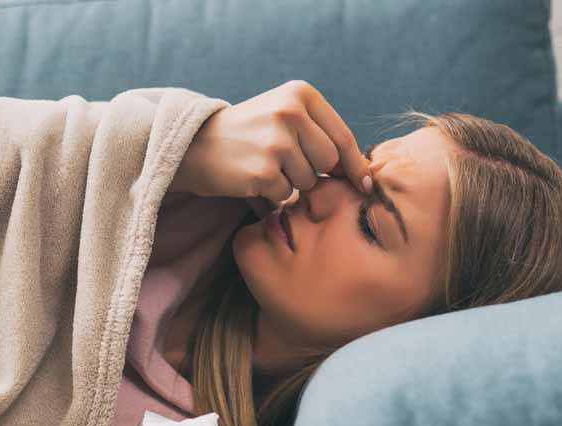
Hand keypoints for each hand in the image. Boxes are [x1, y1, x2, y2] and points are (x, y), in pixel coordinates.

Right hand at [171, 80, 372, 210]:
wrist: (194, 144)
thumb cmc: (247, 134)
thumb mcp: (284, 115)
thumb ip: (320, 134)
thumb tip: (367, 174)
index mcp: (300, 94)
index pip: (342, 136)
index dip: (355, 165)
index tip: (364, 184)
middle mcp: (290, 113)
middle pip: (329, 161)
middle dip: (313, 170)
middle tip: (282, 162)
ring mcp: (276, 142)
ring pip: (308, 180)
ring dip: (290, 182)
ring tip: (264, 165)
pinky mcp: (262, 170)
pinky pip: (285, 194)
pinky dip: (271, 193)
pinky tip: (251, 176)